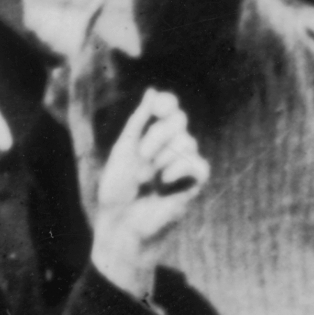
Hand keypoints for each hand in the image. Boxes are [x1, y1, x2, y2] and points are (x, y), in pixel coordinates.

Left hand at [93, 87, 206, 285]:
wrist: (122, 224)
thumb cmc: (117, 191)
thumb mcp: (123, 150)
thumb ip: (139, 121)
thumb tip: (152, 91)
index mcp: (152, 138)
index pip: (169, 110)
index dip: (166, 105)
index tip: (158, 107)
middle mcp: (171, 147)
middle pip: (178, 121)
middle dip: (156, 136)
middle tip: (142, 157)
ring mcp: (184, 163)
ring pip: (186, 142)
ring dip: (161, 160)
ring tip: (150, 180)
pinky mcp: (195, 181)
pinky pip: (195, 163)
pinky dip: (175, 172)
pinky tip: (164, 186)